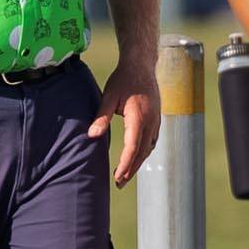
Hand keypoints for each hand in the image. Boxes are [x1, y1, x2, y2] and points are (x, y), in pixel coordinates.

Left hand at [89, 64, 161, 188]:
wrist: (141, 64)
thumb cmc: (123, 79)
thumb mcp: (108, 96)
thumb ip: (101, 117)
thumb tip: (92, 136)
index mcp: (139, 117)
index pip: (133, 147)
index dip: (126, 165)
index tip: (117, 178)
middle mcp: (151, 121)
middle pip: (142, 152)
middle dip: (132, 169)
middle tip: (119, 184)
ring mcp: (156, 120)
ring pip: (148, 147)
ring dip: (138, 162)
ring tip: (126, 174)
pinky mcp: (157, 118)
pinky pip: (152, 140)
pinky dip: (144, 151)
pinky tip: (137, 157)